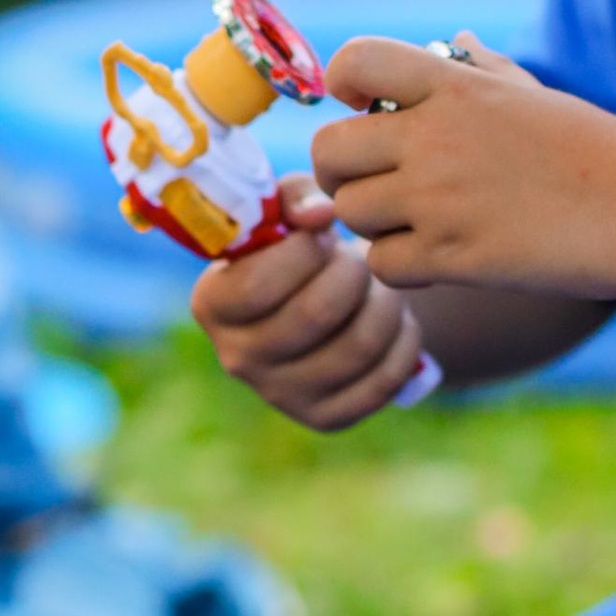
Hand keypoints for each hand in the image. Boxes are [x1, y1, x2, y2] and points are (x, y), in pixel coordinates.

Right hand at [189, 171, 429, 430]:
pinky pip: (383, 380)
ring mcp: (281, 395)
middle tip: (357, 258)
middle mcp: (237, 357)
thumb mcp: (288, 210)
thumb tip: (321, 214)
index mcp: (212, 304)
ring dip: (384, 303)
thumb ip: (296, 197)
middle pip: (314, 315)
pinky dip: (403, 342)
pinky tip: (394, 319)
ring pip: (357, 346)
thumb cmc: (299, 247)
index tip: (322, 236)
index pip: (257, 286)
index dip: (302, 253)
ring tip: (379, 285)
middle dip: (352, 272)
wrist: (324, 302)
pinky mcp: (325, 418)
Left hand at [314, 34, 615, 295]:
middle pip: (330, 149)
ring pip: (350, 211)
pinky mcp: (454, 256)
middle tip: (375, 184)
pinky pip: (381, 264)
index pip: (353, 62)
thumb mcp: (532, 93)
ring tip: (415, 225)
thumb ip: (483, 68)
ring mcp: (440, 198)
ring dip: (373, 224)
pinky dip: (400, 268)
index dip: (342, 87)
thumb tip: (458, 40)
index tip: (362, 109)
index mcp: (453, 85)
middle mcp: (435, 137)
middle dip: (342, 170)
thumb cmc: (595, 149)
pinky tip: (435, 260)